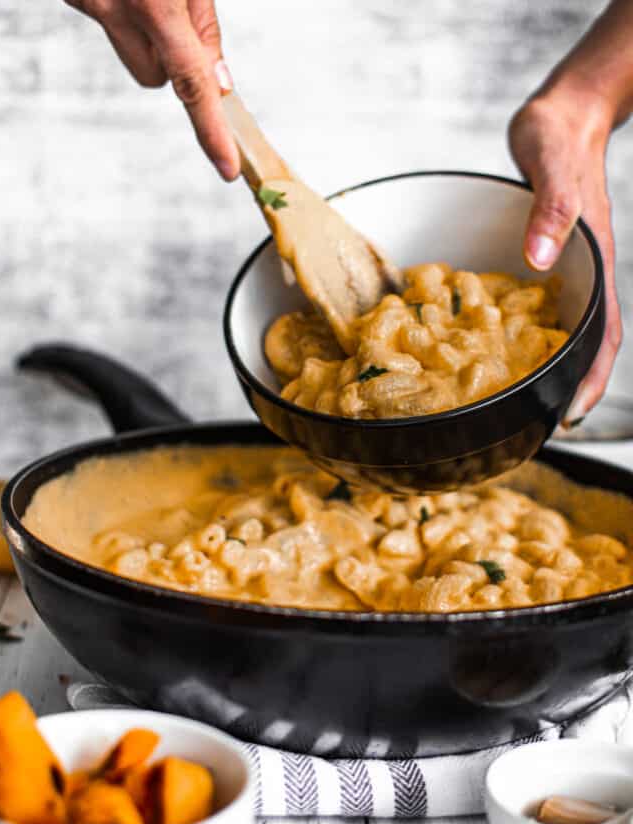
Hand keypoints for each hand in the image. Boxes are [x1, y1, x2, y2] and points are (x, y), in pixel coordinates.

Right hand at [63, 0, 239, 179]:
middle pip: (154, 77)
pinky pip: (112, 24)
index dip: (212, 131)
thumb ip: (204, 26)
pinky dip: (124, 12)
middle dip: (171, 57)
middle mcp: (115, 8)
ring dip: (146, 35)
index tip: (228, 167)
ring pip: (134, 55)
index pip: (191, 85)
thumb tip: (217, 82)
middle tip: (173, 7)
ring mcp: (87, 3)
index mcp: (153, 1)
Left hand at [509, 92, 620, 423]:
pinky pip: (543, 307)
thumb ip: (549, 208)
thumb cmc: (559, 135)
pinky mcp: (546, 259)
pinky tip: (503, 349)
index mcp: (593, 262)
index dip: (592, 379)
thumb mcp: (549, 165)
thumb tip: (539, 259)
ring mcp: (566, 269)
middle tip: (535, 424)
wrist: (564, 114)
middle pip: (586, 344)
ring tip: (520, 400)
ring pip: (565, 330)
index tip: (570, 416)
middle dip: (568, 387)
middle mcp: (583, 273)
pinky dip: (529, 335)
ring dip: (550, 367)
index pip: (604, 334)